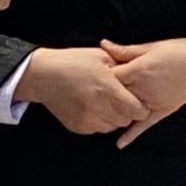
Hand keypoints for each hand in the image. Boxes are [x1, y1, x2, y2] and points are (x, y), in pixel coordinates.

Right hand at [16, 48, 146, 134]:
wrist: (43, 75)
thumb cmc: (73, 62)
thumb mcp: (101, 57)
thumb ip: (123, 67)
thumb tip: (141, 75)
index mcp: (107, 89)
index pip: (137, 111)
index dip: (141, 106)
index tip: (138, 99)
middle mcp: (98, 107)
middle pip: (126, 120)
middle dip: (127, 111)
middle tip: (120, 98)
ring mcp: (87, 120)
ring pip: (113, 126)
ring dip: (114, 117)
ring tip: (105, 101)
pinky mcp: (79, 127)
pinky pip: (98, 129)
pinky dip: (100, 120)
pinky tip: (93, 106)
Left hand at [101, 38, 185, 148]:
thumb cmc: (179, 51)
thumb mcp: (151, 46)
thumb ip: (126, 51)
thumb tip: (104, 45)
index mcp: (141, 69)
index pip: (111, 76)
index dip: (101, 75)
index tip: (95, 74)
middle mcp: (145, 87)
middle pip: (116, 95)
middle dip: (106, 94)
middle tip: (96, 92)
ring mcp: (153, 101)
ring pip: (127, 111)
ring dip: (115, 111)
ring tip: (103, 109)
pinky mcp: (162, 111)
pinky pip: (144, 126)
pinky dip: (131, 135)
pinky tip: (119, 143)